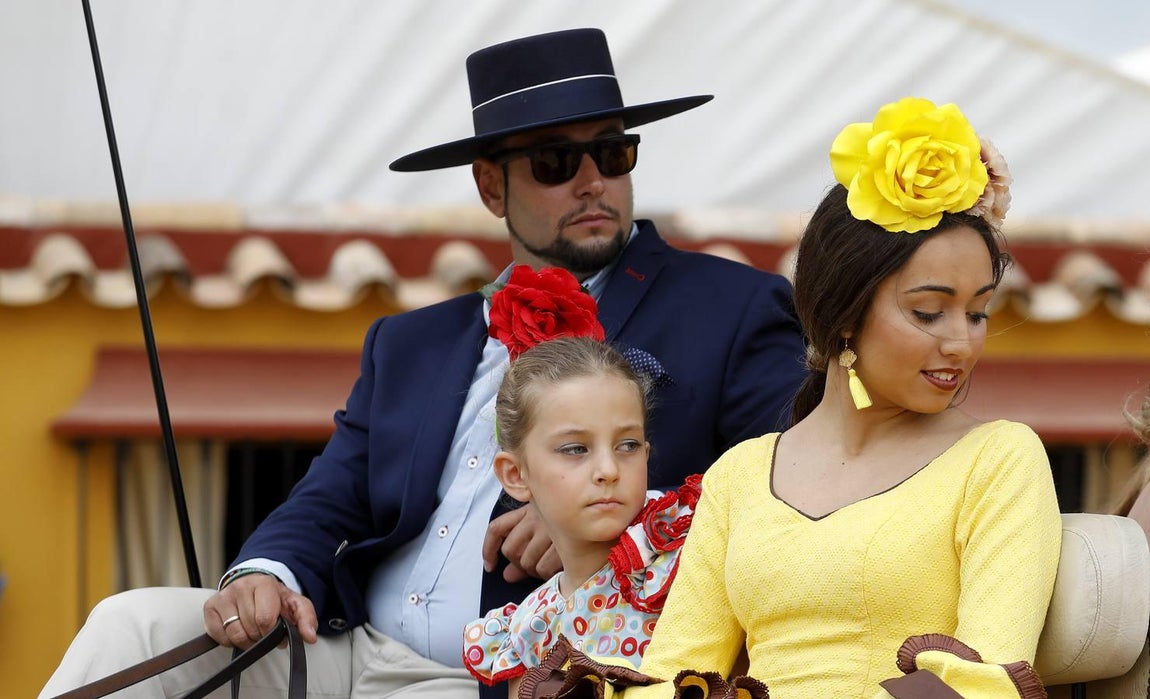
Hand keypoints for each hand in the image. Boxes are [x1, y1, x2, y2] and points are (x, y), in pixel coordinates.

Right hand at [204, 573, 318, 648]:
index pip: (264, 619)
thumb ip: (306, 618)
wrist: (254, 583)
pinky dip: (229, 640)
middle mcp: (241, 587)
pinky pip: (218, 635)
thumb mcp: (295, 603)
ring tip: (252, 631)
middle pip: (249, 628)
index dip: (271, 632)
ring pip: (234, 634)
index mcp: (264, 584)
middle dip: (260, 636)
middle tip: (264, 630)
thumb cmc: (273, 596)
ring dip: (246, 641)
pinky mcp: (210, 606)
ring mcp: (224, 596)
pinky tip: (238, 629)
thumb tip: (309, 636)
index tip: (275, 628)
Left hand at [483, 505, 561, 582]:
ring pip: (526, 562)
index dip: (488, 549)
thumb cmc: (568, 530)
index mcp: (528, 510)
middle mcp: (536, 516)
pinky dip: (548, 574)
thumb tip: (508, 576)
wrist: (604, 522)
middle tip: (535, 565)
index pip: (497, 528)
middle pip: (510, 550)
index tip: (490, 566)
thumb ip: (523, 554)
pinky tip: (558, 568)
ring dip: (535, 571)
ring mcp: (549, 528)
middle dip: (519, 565)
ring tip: (550, 565)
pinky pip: (543, 568)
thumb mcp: (543, 535)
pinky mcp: (563, 542)